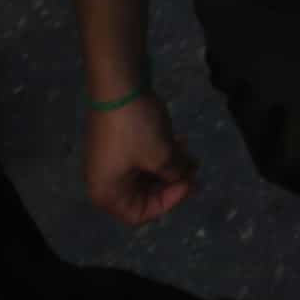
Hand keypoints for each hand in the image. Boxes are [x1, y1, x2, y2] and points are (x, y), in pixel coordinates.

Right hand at [82, 94, 198, 223]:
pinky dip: (160, 154)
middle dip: (172, 182)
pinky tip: (179, 142)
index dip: (168, 202)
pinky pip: (140, 157)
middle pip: (142, 195)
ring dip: (169, 167)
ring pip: (144, 174)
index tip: (188, 183)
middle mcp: (104, 182)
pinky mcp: (117, 143)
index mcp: (107, 193)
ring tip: (190, 154)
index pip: (139, 214)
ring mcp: (109, 161)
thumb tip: (185, 179)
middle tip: (195, 170)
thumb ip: (176, 175)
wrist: (119, 84)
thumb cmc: (137, 128)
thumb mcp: (161, 156)